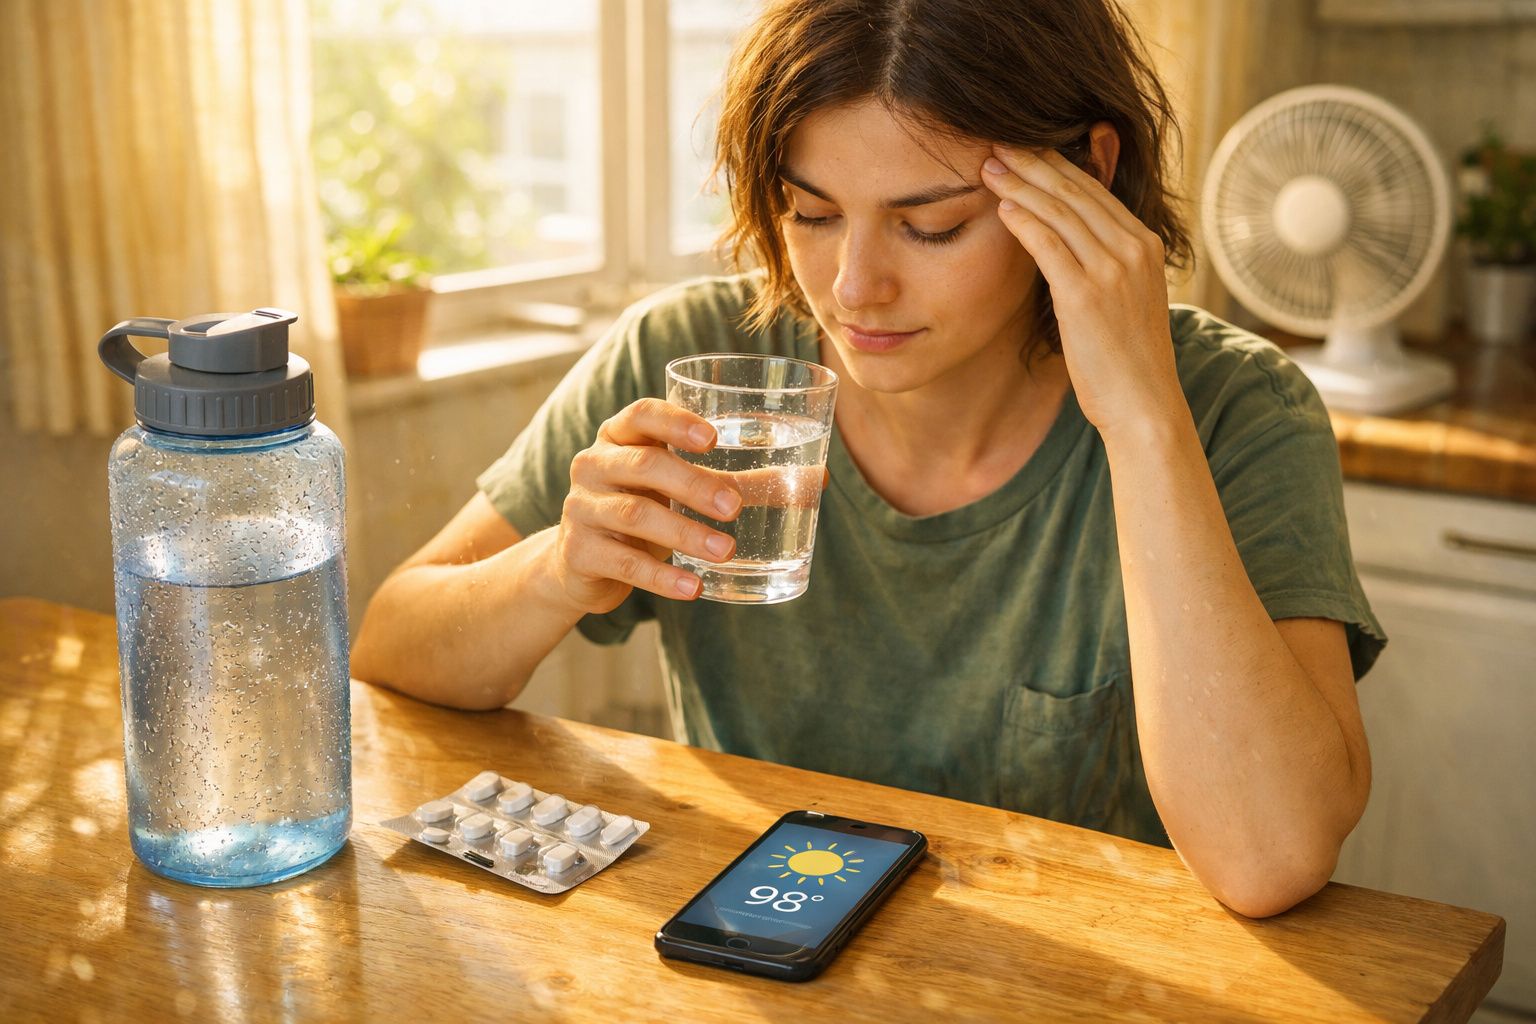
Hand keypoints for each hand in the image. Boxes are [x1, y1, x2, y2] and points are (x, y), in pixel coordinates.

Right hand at [555, 398, 741, 612]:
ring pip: (635, 516)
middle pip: (643, 465)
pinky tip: (693, 588)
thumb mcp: (679, 489)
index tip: (713, 439)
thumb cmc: (644, 509)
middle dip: (692, 484)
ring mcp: (582, 507)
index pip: (642, 415)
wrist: (581, 563)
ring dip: (684, 534)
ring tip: (725, 551)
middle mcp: (594, 464)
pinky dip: (661, 577)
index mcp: (619, 436)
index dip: (676, 423)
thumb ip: (739, 481)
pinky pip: (623, 563)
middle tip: (733, 507)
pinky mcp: (579, 551)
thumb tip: (816, 479)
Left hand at [980, 144, 1185, 440]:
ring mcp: (1112, 269)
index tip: (1024, 147)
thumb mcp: (1126, 298)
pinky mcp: (1086, 295)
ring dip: (1021, 184)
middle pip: (1076, 190)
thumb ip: (1104, 264)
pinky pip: (1049, 244)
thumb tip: (1070, 244)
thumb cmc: (1128, 359)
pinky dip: (1024, 221)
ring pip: (1060, 210)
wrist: (1144, 404)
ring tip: (989, 166)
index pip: (1095, 189)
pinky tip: (1001, 206)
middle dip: (1033, 162)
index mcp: (1145, 243)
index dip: (1056, 164)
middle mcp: (1134, 248)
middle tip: (997, 142)